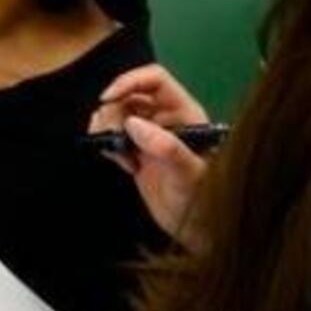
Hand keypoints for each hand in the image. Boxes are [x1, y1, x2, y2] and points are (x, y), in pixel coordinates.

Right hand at [88, 64, 210, 249]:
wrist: (197, 230)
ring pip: (117, 112)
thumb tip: (133, 124)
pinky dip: (107, 142)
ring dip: (107, 126)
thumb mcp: (189, 174)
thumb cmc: (204, 200)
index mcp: (184, 113)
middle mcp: (166, 119)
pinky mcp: (137, 152)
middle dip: (113, 110)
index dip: (130, 81)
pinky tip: (120, 162)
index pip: (155, 80)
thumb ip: (166, 148)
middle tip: (112, 135)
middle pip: (130, 94)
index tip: (108, 98)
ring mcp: (150, 135)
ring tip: (117, 151)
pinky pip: (113, 134)